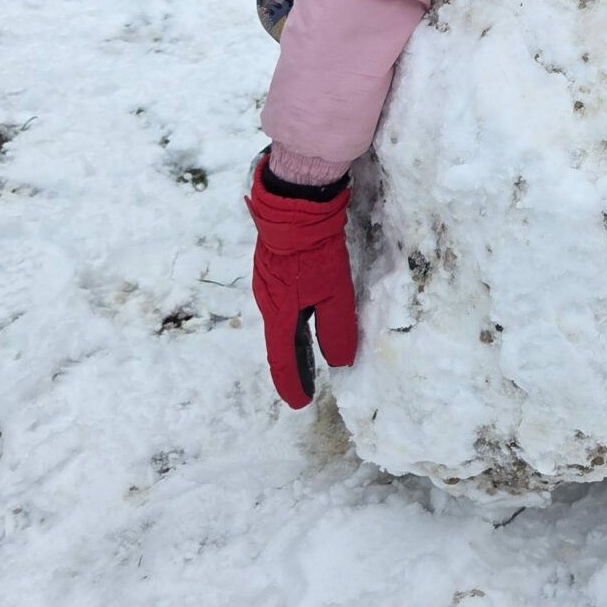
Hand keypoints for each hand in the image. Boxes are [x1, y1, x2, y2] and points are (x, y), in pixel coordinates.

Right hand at [246, 156, 356, 406]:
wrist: (294, 204)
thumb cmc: (314, 250)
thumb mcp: (334, 291)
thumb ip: (336, 328)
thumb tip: (339, 362)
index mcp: (279, 313)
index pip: (283, 359)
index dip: (292, 383)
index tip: (301, 402)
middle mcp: (267, 301)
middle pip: (280, 341)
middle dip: (293, 364)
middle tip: (307, 383)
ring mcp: (267, 281)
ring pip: (281, 320)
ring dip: (294, 340)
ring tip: (308, 354)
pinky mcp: (272, 265)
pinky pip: (282, 301)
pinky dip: (293, 318)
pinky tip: (305, 313)